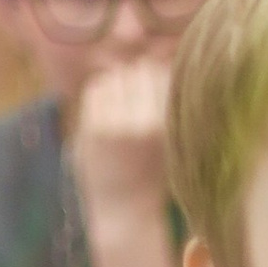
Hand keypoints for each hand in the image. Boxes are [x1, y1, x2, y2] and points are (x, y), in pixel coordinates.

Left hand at [69, 53, 174, 214]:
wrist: (125, 209)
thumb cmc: (152, 170)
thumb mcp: (174, 136)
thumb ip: (168, 100)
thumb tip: (159, 57)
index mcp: (173, 124)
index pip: (164, 74)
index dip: (158, 78)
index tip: (155, 94)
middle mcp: (148, 122)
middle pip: (141, 71)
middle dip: (138, 81)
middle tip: (136, 102)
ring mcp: (118, 124)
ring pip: (116, 76)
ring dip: (117, 86)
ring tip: (121, 108)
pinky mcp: (94, 127)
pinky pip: (96, 89)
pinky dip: (100, 95)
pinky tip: (106, 113)